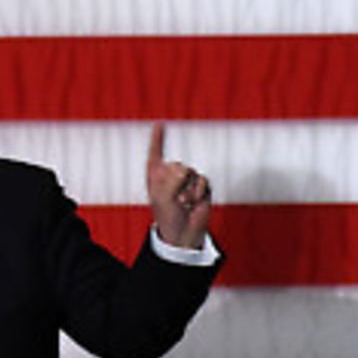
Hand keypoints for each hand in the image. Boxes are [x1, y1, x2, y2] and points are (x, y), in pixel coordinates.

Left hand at [146, 123, 210, 249]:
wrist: (184, 233)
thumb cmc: (168, 216)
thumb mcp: (163, 198)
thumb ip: (171, 180)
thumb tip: (185, 169)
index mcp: (156, 176)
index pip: (155, 154)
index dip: (157, 139)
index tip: (159, 124)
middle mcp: (171, 175)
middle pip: (177, 165)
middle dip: (177, 183)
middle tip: (175, 199)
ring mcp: (187, 180)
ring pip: (190, 173)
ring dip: (188, 191)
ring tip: (184, 203)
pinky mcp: (201, 186)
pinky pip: (202, 181)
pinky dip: (198, 193)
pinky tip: (194, 203)